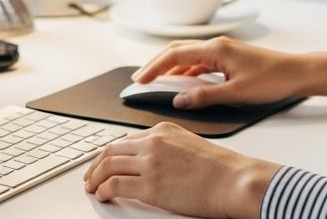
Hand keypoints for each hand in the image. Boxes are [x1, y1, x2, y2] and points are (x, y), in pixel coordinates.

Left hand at [83, 122, 279, 217]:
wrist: (235, 180)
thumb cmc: (222, 169)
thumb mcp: (190, 146)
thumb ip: (167, 149)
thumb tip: (152, 163)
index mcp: (162, 130)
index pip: (126, 140)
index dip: (110, 153)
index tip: (104, 162)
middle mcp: (152, 142)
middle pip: (111, 150)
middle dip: (96, 164)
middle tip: (91, 176)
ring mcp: (149, 162)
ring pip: (107, 166)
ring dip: (95, 177)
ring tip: (92, 187)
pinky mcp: (149, 184)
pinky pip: (114, 185)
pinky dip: (103, 190)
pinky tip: (103, 195)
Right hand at [134, 36, 326, 108]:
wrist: (297, 73)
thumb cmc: (272, 80)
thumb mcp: (235, 93)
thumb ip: (204, 96)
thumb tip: (179, 100)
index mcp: (215, 49)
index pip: (174, 55)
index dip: (154, 68)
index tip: (140, 80)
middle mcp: (216, 45)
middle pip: (177, 51)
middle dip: (156, 64)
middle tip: (140, 79)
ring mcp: (223, 50)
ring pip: (188, 56)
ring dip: (171, 67)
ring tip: (157, 81)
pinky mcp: (229, 58)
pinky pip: (200, 62)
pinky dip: (187, 70)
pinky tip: (184, 82)